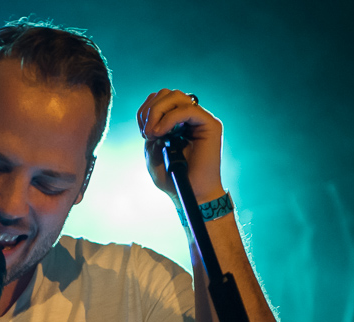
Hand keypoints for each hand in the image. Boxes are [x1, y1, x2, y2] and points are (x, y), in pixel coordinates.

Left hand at [137, 89, 224, 204]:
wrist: (191, 195)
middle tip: (146, 133)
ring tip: (153, 134)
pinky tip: (161, 133)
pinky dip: (170, 119)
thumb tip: (151, 114)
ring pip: (177, 96)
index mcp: (176, 121)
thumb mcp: (152, 152)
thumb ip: (150, 131)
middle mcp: (190, 117)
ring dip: (158, 112)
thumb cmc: (173, 179)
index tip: (143, 133)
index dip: (145, 111)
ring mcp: (200, 119)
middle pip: (167, 93)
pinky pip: (188, 110)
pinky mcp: (210, 125)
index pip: (159, 99)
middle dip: (150, 110)